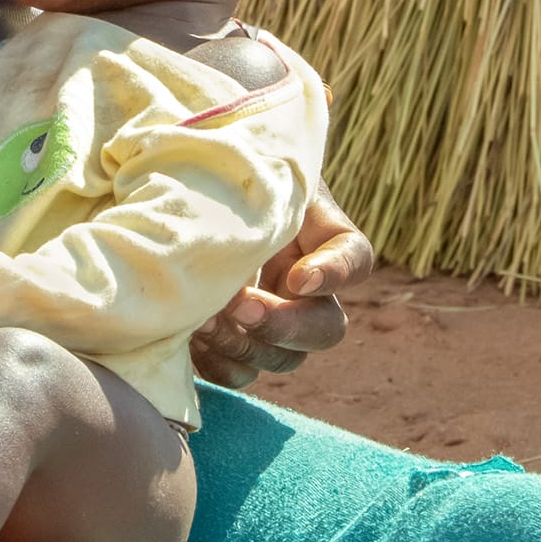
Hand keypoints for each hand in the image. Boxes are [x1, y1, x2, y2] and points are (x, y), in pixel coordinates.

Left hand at [191, 183, 366, 389]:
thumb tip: (258, 203)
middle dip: (284, 325)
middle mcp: (306, 289)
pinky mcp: (234, 343)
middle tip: (241, 307)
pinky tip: (188, 336)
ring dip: (245, 346)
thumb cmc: (223, 172)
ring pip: (283, 359)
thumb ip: (268, 185)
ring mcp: (273, 321)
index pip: (355, 259)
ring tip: (202, 320)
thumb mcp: (253, 168)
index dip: (335, 273)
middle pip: (325, 329)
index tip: (300, 275)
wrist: (185, 196)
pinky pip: (240, 373)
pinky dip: (218, 363)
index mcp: (321, 238)